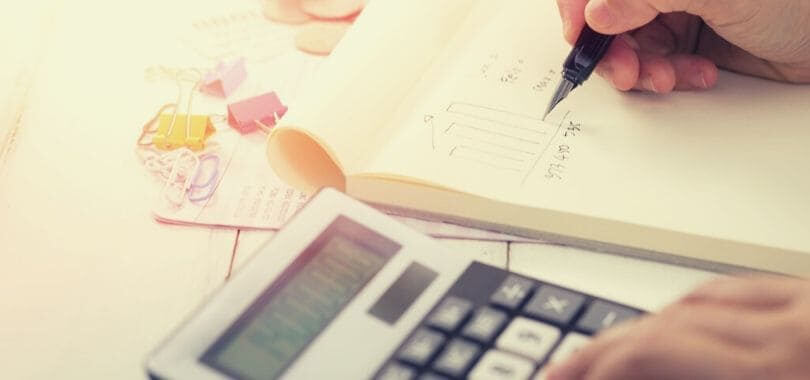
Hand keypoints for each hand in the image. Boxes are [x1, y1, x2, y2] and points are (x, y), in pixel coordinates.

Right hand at [546, 275, 809, 379]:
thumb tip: (616, 374)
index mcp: (770, 376)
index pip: (653, 351)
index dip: (599, 364)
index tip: (569, 378)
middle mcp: (789, 335)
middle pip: (666, 321)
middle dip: (607, 347)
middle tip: (568, 367)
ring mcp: (806, 310)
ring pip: (696, 299)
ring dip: (646, 327)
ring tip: (611, 351)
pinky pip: (739, 288)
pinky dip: (695, 306)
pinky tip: (675, 322)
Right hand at [556, 0, 809, 92]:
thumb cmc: (795, 0)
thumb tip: (596, 12)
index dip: (579, 8)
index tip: (580, 35)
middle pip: (606, 19)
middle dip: (613, 49)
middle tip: (626, 70)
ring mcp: (671, 12)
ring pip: (628, 46)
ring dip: (643, 69)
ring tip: (668, 76)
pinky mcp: (685, 41)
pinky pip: (654, 64)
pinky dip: (667, 75)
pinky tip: (694, 73)